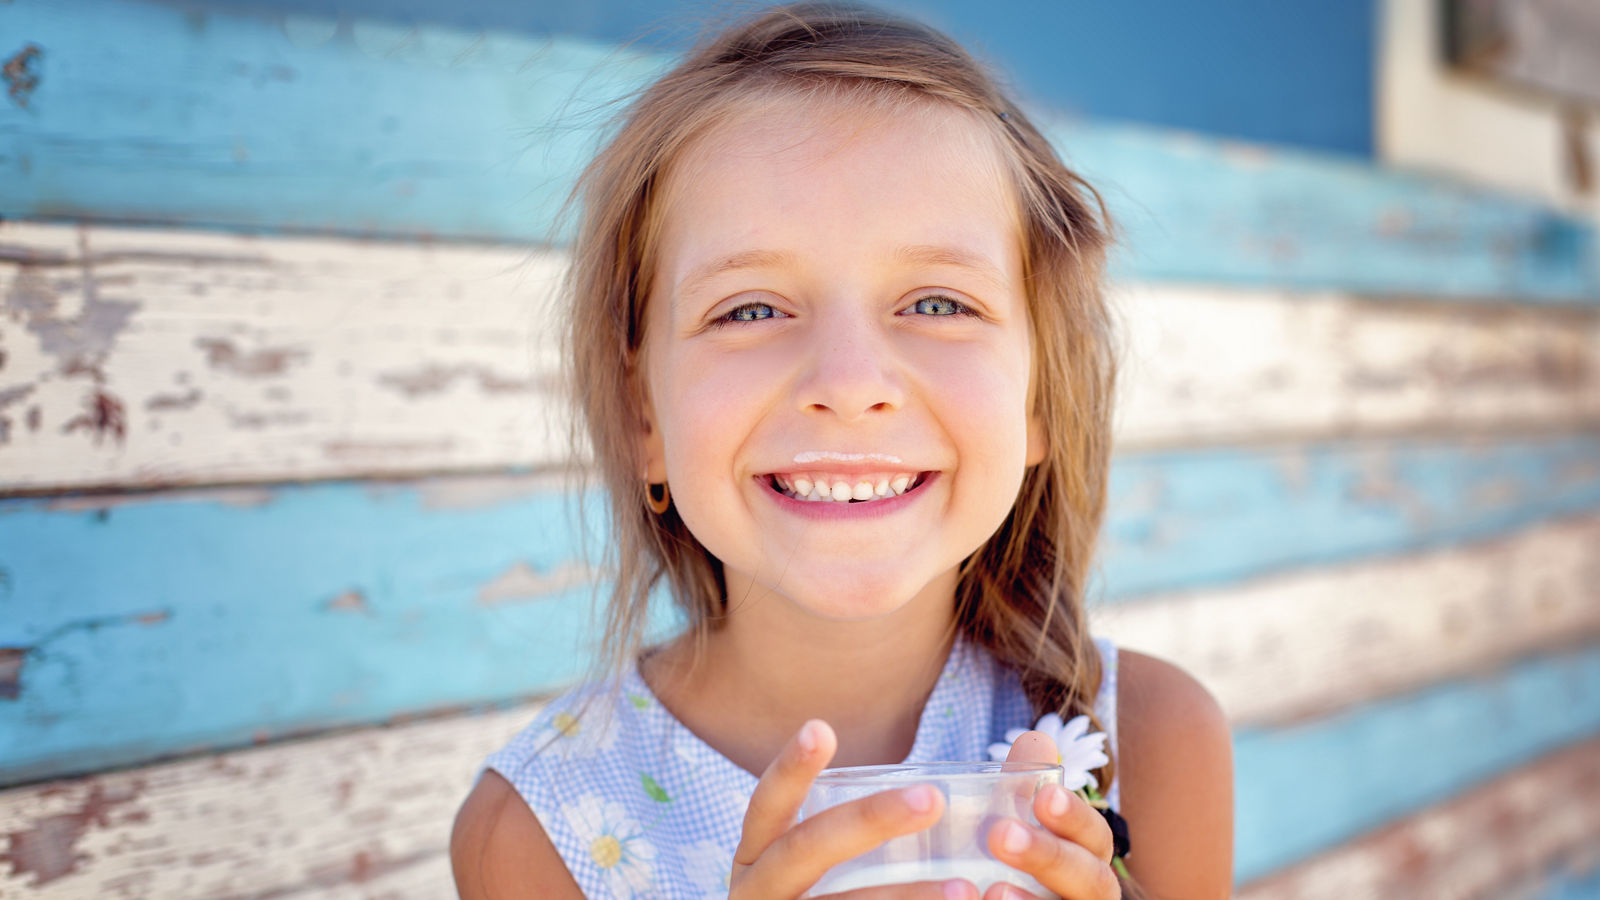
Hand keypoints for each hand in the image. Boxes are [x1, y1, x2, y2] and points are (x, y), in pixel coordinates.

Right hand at [730, 719, 979, 898]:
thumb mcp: (830, 867)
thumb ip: (889, 820)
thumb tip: (1020, 754)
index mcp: (759, 859)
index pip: (766, 805)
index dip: (790, 769)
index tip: (821, 728)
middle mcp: (758, 895)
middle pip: (804, 850)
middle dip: (867, 821)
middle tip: (930, 798)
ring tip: (964, 890)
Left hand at [985, 731, 1120, 898]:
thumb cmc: (1011, 869)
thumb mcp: (1015, 827)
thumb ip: (1025, 790)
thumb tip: (1035, 739)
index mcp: (1087, 863)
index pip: (1094, 838)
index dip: (1074, 817)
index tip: (1043, 796)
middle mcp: (1088, 899)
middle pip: (1090, 881)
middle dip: (1050, 857)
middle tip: (1001, 835)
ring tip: (994, 891)